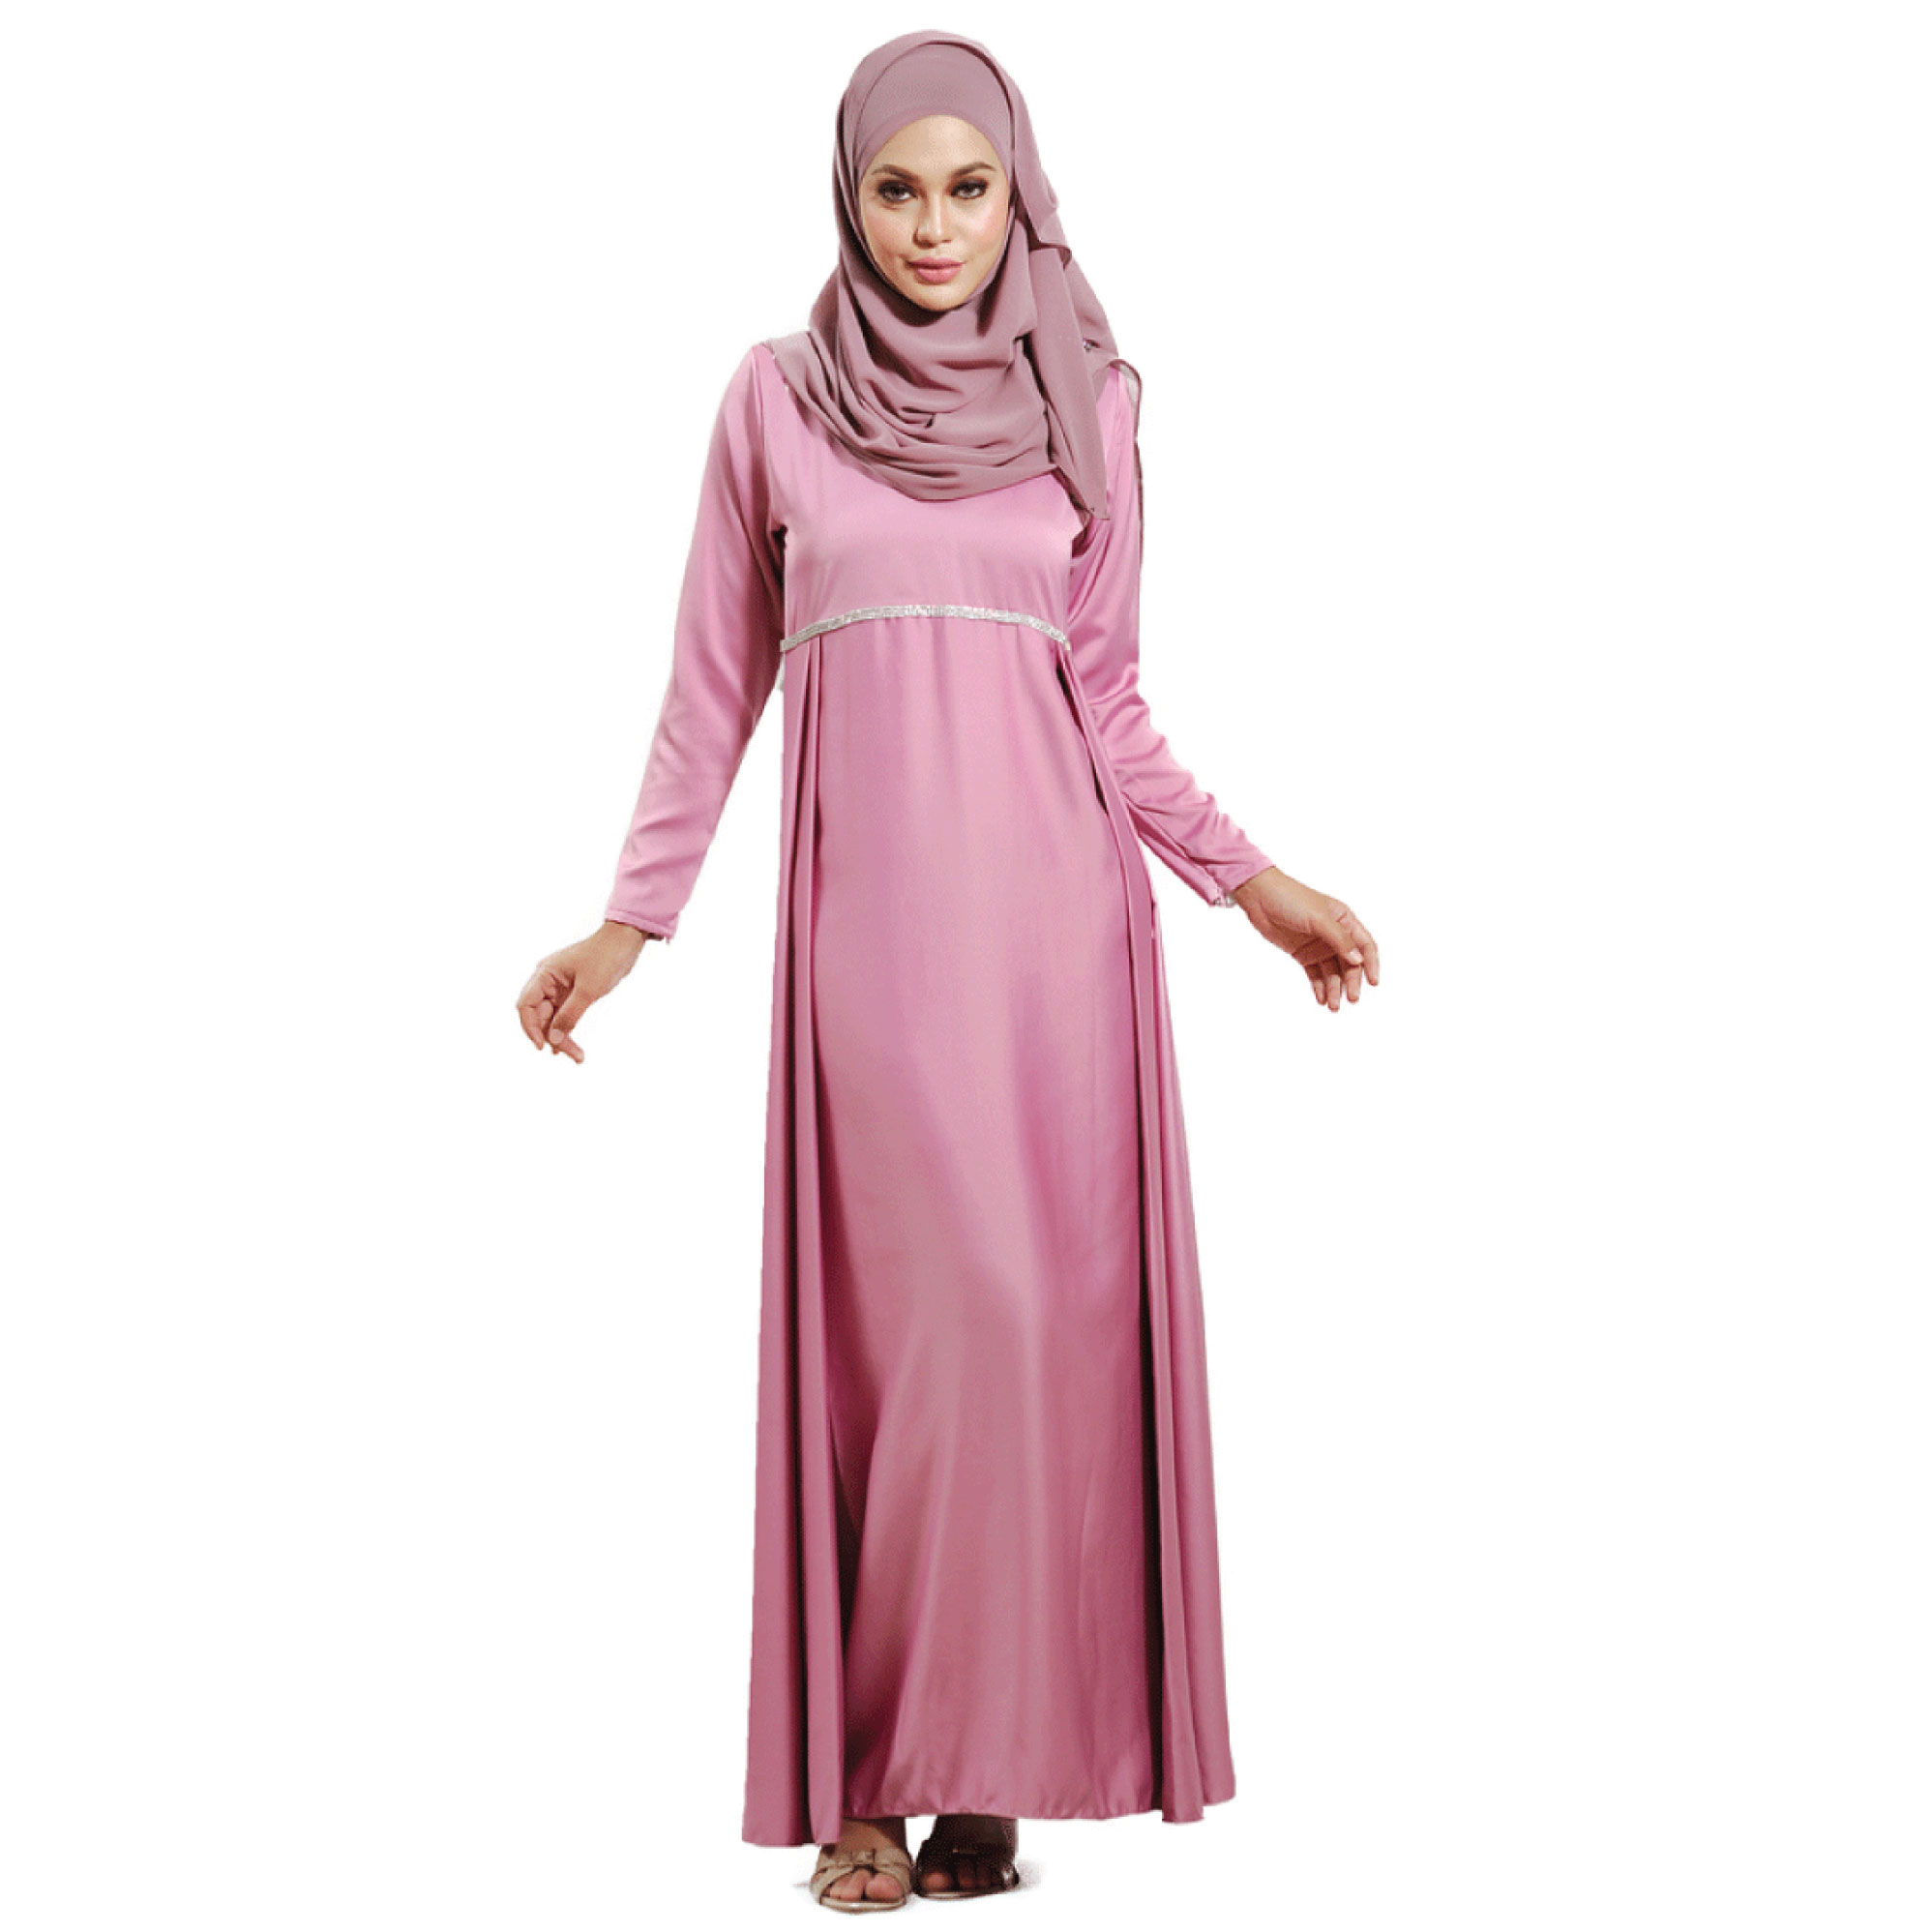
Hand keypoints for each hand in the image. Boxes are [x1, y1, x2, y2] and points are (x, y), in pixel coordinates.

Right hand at [515, 921, 651, 1061]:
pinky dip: (567, 1028)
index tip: (542, 1047)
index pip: (526, 1005)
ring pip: (552, 1018)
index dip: (531, 1028)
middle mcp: (547, 981)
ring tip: (578, 1056)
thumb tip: (553, 1039)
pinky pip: (563, 1014)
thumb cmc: (606, 958)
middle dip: (553, 1037)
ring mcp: (559, 987)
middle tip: (573, 1055)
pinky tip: (570, 1046)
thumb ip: (569, 1015)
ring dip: (562, 1036)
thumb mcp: (588, 990)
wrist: (625, 940)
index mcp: (544, 974)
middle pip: (540, 1015)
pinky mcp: (572, 992)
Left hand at [1229, 868, 1379, 1011]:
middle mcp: (1334, 934)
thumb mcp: (1319, 918)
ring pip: (1332, 972)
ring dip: (1335, 988)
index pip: (1364, 945)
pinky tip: (1322, 998)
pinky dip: (1319, 987)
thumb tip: (1358, 959)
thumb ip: (1339, 939)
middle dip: (1351, 982)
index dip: (1371, 964)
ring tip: (1333, 1005)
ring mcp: (1318, 945)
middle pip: (1350, 963)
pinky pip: (1315, 974)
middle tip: (1352, 998)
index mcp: (1344, 920)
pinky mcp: (1303, 954)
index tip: (1373, 982)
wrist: (1260, 898)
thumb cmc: (1291, 898)